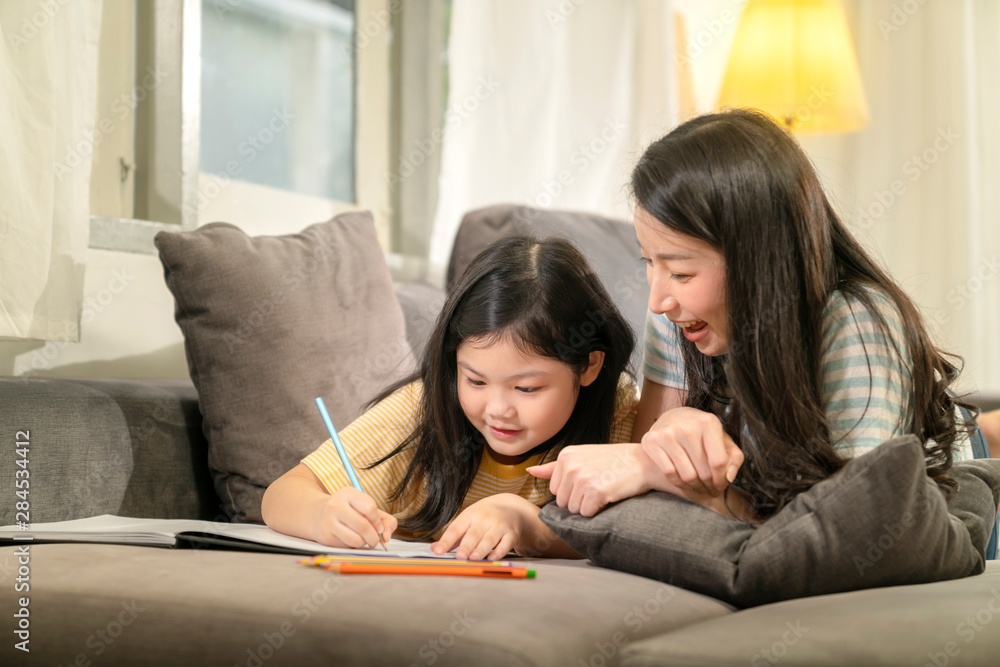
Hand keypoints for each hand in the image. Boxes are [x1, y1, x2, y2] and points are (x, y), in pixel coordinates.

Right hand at [310, 487, 396, 548]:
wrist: (319, 515)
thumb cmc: (349, 512)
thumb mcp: (366, 508)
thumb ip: (385, 520)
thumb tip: (387, 536)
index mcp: (349, 493)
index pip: (370, 508)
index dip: (377, 521)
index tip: (378, 527)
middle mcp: (336, 505)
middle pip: (363, 525)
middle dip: (374, 537)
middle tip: (375, 539)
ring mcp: (329, 521)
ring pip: (355, 539)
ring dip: (364, 543)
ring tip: (363, 539)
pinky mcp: (326, 536)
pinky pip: (347, 546)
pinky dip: (353, 546)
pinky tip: (350, 539)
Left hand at [430, 494, 534, 560]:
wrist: (512, 508)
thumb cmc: (485, 517)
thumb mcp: (469, 520)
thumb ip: (453, 536)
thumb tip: (435, 548)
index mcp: (470, 515)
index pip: (456, 528)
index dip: (446, 540)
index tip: (438, 551)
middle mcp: (485, 519)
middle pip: (473, 534)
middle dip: (466, 546)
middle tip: (459, 557)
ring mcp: (499, 526)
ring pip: (489, 539)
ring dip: (481, 549)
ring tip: (473, 558)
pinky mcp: (511, 534)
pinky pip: (505, 544)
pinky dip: (498, 552)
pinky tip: (491, 559)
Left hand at [527, 443, 658, 516]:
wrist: (643, 462)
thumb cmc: (613, 460)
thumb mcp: (582, 456)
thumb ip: (554, 467)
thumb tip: (530, 470)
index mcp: (565, 455)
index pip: (554, 489)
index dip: (571, 491)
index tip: (589, 479)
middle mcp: (571, 465)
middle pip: (562, 501)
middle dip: (578, 500)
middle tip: (597, 485)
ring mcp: (582, 478)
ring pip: (573, 509)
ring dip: (588, 505)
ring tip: (603, 489)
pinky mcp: (595, 491)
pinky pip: (586, 513)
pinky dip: (597, 510)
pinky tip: (608, 496)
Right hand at [640, 407, 743, 496]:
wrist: (672, 418)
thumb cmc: (701, 432)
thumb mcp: (723, 439)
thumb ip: (734, 458)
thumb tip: (729, 477)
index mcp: (708, 422)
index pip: (718, 462)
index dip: (722, 480)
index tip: (721, 486)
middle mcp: (687, 426)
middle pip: (703, 471)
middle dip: (710, 486)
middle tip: (711, 490)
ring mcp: (667, 433)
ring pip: (687, 475)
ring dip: (696, 487)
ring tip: (699, 487)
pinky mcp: (651, 441)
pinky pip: (669, 473)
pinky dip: (679, 484)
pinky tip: (685, 483)